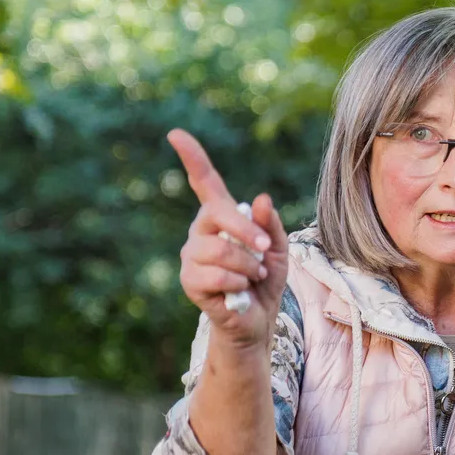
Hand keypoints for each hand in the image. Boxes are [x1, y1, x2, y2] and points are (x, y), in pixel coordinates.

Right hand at [170, 128, 288, 349]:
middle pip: (218, 214)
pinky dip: (238, 282)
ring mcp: (191, 255)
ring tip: (255, 275)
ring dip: (249, 264)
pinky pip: (217, 274)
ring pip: (220, 249)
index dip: (192, 157)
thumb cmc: (265, 281)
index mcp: (221, 218)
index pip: (204, 182)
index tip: (175, 134)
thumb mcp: (278, 249)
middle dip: (248, 232)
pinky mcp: (189, 280)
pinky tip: (239, 291)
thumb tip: (261, 198)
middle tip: (267, 248)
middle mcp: (201, 232)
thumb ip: (270, 224)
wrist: (257, 320)